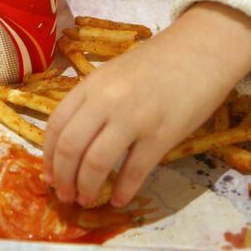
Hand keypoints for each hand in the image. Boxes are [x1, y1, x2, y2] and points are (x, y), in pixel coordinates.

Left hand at [43, 2, 250, 206]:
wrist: (202, 50)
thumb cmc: (157, 63)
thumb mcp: (114, 74)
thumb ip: (93, 101)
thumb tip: (73, 143)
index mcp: (91, 85)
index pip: (56, 125)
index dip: (49, 157)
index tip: (49, 176)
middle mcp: (107, 100)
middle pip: (71, 148)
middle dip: (63, 179)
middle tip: (65, 195)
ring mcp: (134, 118)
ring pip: (96, 163)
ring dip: (86, 188)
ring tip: (86, 200)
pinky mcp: (162, 135)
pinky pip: (134, 171)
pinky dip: (123, 191)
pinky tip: (119, 200)